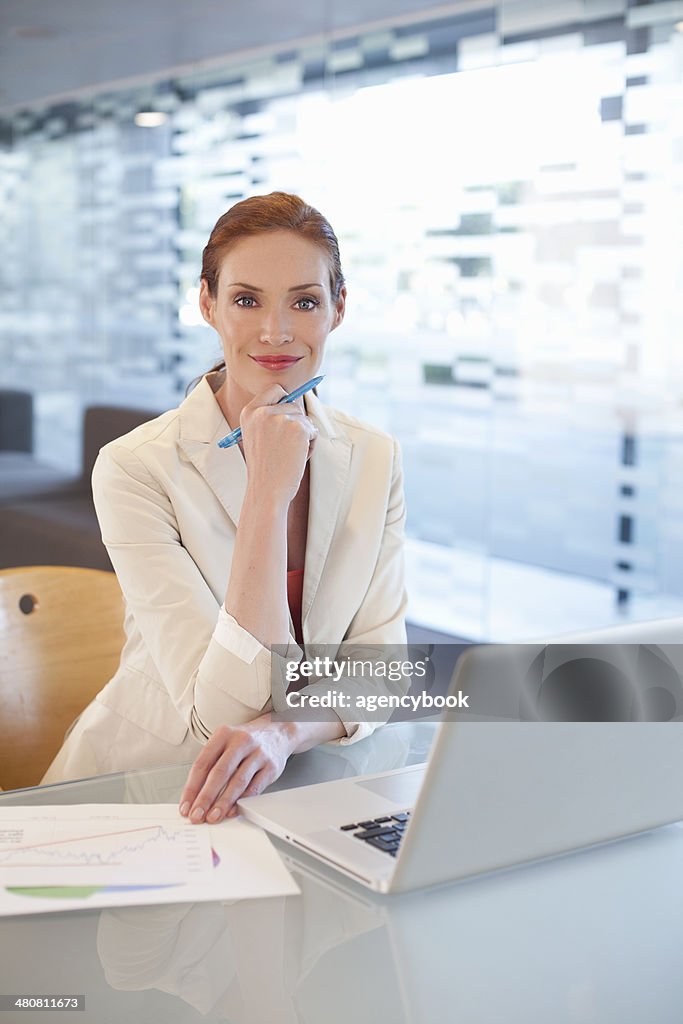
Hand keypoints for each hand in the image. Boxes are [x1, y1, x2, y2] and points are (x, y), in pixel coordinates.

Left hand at [178, 715, 294, 823]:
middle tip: (197, 815)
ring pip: (237, 781)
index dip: (192, 787)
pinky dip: (242, 801)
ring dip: (223, 802)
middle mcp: (241, 742)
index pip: (202, 763)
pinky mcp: (271, 766)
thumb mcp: (225, 743)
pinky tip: (233, 810)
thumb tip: (195, 796)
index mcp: (224, 734)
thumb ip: (211, 765)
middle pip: (219, 773)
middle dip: (205, 798)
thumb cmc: (245, 742)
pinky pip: (254, 787)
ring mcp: (258, 753)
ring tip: (213, 816)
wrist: (278, 733)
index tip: (186, 805)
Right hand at [240, 386, 317, 504]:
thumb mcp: (258, 438)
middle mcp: (263, 411)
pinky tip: (297, 457)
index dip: (285, 398)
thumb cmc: (265, 469)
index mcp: (249, 412)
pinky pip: (313, 430)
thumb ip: (270, 419)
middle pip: (293, 404)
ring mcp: (281, 418)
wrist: (267, 490)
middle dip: (296, 423)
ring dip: (304, 436)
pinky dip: (311, 444)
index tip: (289, 412)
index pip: (274, 389)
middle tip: (285, 447)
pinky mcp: (298, 428)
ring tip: (290, 455)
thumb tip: (296, 404)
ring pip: (305, 419)